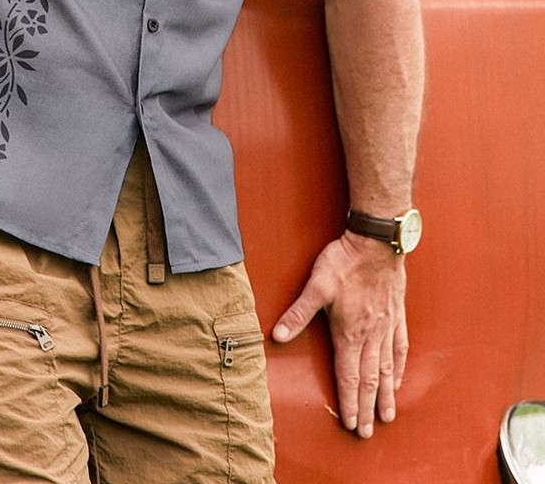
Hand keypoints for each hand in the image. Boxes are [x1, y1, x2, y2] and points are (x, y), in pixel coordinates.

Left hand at [271, 233, 407, 438]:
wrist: (376, 243)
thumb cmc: (344, 262)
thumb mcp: (315, 286)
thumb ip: (297, 314)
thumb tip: (276, 335)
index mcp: (349, 332)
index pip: (348, 376)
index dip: (348, 402)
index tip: (350, 423)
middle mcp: (370, 335)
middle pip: (369, 380)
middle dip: (366, 408)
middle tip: (366, 433)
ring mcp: (386, 327)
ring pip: (386, 369)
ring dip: (385, 395)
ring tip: (386, 417)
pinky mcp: (396, 316)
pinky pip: (400, 349)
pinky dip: (398, 368)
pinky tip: (397, 380)